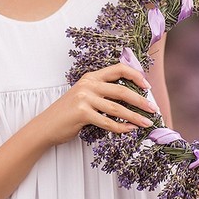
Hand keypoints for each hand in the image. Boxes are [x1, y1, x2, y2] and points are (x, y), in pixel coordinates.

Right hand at [34, 63, 156, 145]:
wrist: (46, 126)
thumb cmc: (68, 113)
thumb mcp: (85, 96)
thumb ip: (103, 93)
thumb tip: (132, 98)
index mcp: (91, 77)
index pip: (118, 69)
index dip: (136, 75)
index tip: (147, 86)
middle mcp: (88, 85)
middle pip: (121, 90)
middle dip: (141, 100)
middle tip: (153, 109)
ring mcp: (84, 98)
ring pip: (117, 108)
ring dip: (134, 117)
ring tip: (146, 123)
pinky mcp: (81, 113)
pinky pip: (107, 122)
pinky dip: (120, 127)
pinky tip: (129, 130)